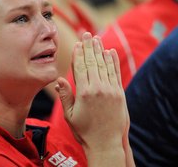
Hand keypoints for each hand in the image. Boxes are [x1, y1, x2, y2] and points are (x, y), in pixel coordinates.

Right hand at [56, 32, 127, 150]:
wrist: (106, 143)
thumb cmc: (85, 132)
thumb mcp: (70, 116)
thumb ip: (65, 96)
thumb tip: (58, 79)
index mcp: (84, 93)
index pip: (81, 68)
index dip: (79, 54)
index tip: (77, 43)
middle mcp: (98, 89)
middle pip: (93, 62)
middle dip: (89, 47)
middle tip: (87, 34)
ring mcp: (111, 90)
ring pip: (104, 65)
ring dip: (100, 50)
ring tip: (96, 38)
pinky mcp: (120, 93)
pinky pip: (115, 73)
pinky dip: (113, 61)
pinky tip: (110, 51)